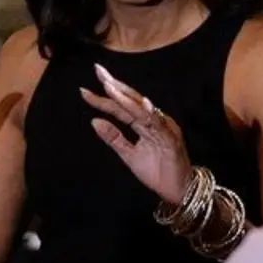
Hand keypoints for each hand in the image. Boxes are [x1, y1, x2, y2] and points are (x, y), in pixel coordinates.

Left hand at [80, 63, 191, 203]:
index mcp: (143, 123)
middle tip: (98, 70)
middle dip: (115, 85)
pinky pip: (161, 126)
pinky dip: (152, 115)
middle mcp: (153, 121)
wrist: (177, 191)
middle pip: (132, 100)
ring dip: (126, 98)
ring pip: (142, 110)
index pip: (121, 107)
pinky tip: (144, 105)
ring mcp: (163, 129)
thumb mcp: (128, 155)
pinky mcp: (172, 140)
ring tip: (110, 87)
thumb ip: (113, 138)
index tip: (84, 91)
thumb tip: (93, 120)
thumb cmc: (157, 171)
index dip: (103, 98)